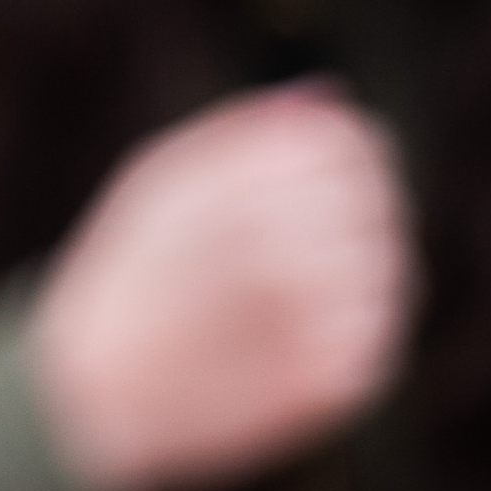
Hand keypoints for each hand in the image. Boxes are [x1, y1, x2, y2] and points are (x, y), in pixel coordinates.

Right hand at [31, 84, 413, 490]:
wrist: (98, 391)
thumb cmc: (131, 270)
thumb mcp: (161, 175)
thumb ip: (245, 129)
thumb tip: (328, 98)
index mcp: (242, 187)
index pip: (351, 143)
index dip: (347, 145)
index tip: (328, 161)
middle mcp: (289, 248)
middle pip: (377, 198)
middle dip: (353, 202)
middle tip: (301, 228)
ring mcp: (319, 320)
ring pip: (391, 262)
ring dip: (358, 259)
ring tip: (293, 278)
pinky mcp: (337, 380)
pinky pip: (379, 327)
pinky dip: (353, 317)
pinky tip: (297, 323)